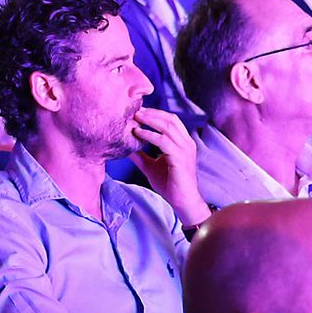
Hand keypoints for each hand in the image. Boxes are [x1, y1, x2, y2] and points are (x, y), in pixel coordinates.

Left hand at [128, 108, 208, 227]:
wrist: (183, 201)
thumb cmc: (170, 184)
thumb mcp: (151, 167)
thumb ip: (140, 156)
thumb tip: (125, 148)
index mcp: (183, 142)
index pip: (171, 120)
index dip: (155, 113)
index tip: (139, 111)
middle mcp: (186, 143)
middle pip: (170, 119)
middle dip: (152, 113)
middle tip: (135, 110)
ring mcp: (185, 149)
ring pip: (167, 126)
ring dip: (150, 120)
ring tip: (135, 118)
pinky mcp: (180, 157)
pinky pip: (163, 141)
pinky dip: (149, 135)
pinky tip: (138, 133)